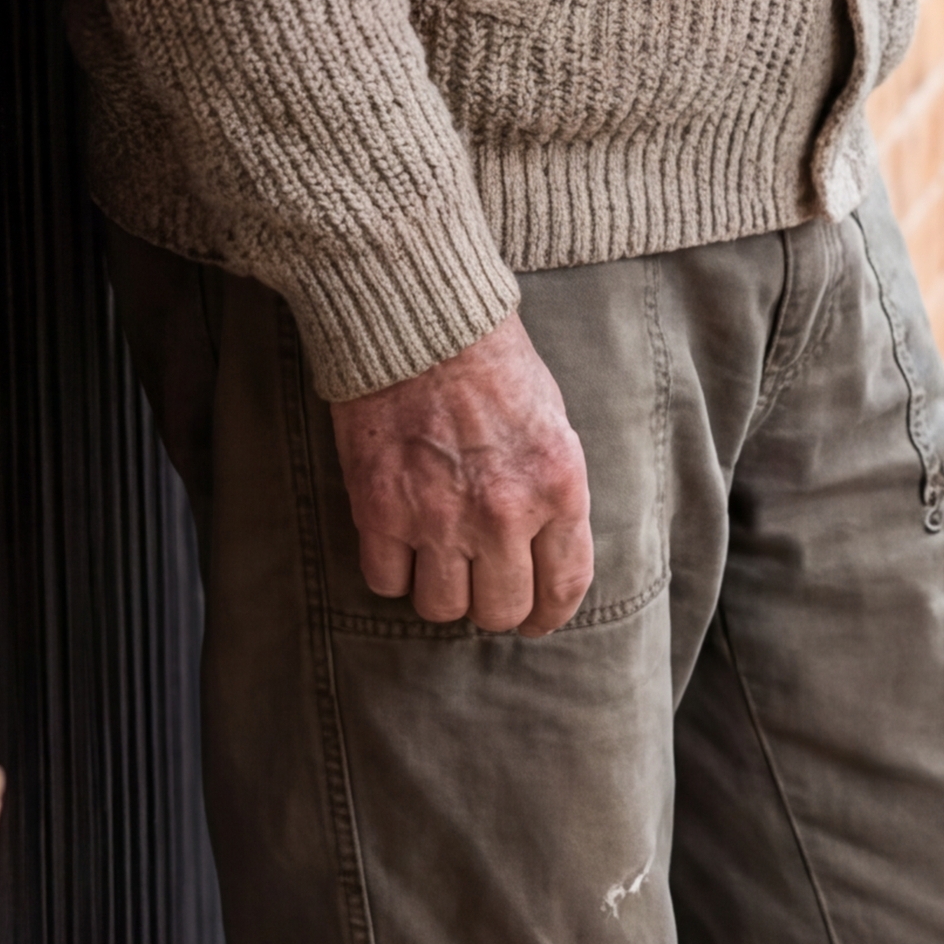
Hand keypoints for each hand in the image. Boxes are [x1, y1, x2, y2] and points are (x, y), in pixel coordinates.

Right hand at [331, 312, 593, 634]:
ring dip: (442, 592)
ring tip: (441, 563)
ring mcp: (437, 516)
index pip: (563, 586)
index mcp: (557, 487)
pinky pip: (387, 583)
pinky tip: (401, 545)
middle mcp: (502, 512)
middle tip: (485, 588)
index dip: (549, 614)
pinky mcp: (380, 511)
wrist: (422, 324)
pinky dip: (394, 572)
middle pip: (500, 610)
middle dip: (495, 606)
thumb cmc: (494, 367)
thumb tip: (548, 557)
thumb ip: (553, 495)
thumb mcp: (554, 425)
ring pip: (442, 609)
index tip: (538, 619)